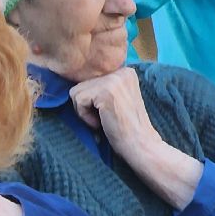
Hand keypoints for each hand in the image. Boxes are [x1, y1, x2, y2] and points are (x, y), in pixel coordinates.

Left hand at [69, 68, 202, 210]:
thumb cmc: (125, 128)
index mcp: (125, 71)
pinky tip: (102, 122)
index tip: (109, 112)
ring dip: (85, 112)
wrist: (140, 144)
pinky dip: (85, 117)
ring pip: (76, 92)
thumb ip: (101, 88)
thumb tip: (74, 86)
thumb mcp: (115, 100)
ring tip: (105, 119)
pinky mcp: (105, 91)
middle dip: (87, 106)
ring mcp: (114, 79)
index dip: (92, 102)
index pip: (90, 80)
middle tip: (107, 118)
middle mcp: (121, 71)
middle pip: (81, 85)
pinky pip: (78, 101)